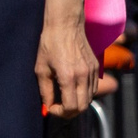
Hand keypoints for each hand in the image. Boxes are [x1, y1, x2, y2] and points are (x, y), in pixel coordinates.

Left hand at [35, 0, 98, 117]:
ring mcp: (92, 72)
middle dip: (70, 113)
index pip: (71, 107)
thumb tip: (48, 105)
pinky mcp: (96, 67)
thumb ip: (45, 90)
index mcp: (68, 77)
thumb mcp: (41, 68)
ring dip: (78, 104)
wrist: (65, 25)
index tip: (51, 108)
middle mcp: (83, 76)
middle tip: (58, 109)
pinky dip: (85, 94)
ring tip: (65, 100)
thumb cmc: (49, 44)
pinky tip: (74, 90)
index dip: (60, 113)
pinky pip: (93, 88)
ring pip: (90, 98)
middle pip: (83, 107)